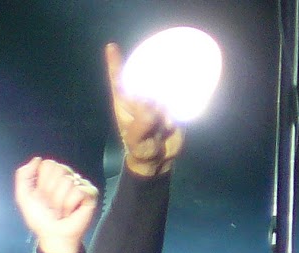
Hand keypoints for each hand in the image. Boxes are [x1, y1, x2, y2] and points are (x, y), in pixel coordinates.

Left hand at [14, 157, 97, 252]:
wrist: (52, 235)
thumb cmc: (40, 219)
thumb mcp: (24, 196)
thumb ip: (24, 175)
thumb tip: (37, 159)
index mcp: (53, 177)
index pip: (48, 164)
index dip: (41, 182)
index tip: (41, 196)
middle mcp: (68, 177)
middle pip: (58, 169)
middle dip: (50, 190)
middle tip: (52, 204)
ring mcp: (80, 184)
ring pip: (67, 181)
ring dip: (59, 201)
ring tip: (61, 210)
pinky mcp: (90, 193)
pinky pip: (78, 191)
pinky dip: (70, 204)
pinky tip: (71, 211)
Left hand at [106, 42, 182, 176]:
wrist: (159, 159)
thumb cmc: (141, 150)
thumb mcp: (138, 140)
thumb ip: (141, 124)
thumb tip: (150, 104)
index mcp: (125, 105)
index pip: (118, 81)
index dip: (115, 64)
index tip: (111, 47)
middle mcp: (140, 99)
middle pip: (141, 76)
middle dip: (145, 63)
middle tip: (156, 50)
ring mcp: (156, 102)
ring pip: (159, 82)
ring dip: (164, 73)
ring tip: (171, 62)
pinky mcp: (172, 107)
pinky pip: (175, 92)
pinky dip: (180, 84)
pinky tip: (187, 75)